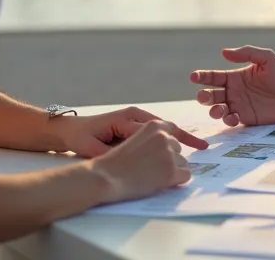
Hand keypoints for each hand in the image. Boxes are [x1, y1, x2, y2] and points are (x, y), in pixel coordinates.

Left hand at [55, 106, 207, 157]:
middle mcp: (134, 115)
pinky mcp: (135, 123)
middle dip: (184, 136)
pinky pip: (158, 129)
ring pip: (164, 126)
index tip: (185, 151)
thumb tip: (128, 159)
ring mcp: (135, 117)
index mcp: (126, 119)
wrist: (71, 128)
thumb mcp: (93, 148)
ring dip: (180, 135)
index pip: (153, 131)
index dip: (171, 141)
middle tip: (203, 147)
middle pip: (165, 125)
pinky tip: (181, 145)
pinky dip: (171, 135)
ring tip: (199, 146)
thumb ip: (111, 153)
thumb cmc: (81, 138)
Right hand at [88, 120, 191, 204]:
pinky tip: (160, 183)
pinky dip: (176, 181)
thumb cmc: (115, 162)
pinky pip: (185, 176)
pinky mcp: (171, 170)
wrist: (105, 176)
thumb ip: (153, 139)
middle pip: (178, 149)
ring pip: (182, 163)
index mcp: (154, 125)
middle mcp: (165, 136)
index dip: (189, 139)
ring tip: (149, 176)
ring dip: (171, 170)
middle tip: (149, 169)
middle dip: (169, 159)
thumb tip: (175, 148)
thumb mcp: (134, 139)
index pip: (176, 130)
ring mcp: (169, 153)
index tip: (203, 146)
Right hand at [191, 45, 274, 126]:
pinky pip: (231, 120)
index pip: (213, 77)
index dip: (202, 76)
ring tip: (218, 110)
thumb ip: (248, 53)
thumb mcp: (267, 58)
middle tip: (203, 96)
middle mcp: (232, 92)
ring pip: (218, 109)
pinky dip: (229, 120)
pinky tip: (233, 117)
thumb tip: (224, 52)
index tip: (194, 77)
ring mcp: (238, 106)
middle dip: (204, 96)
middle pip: (211, 95)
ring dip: (214, 110)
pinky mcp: (246, 119)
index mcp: (234, 77)